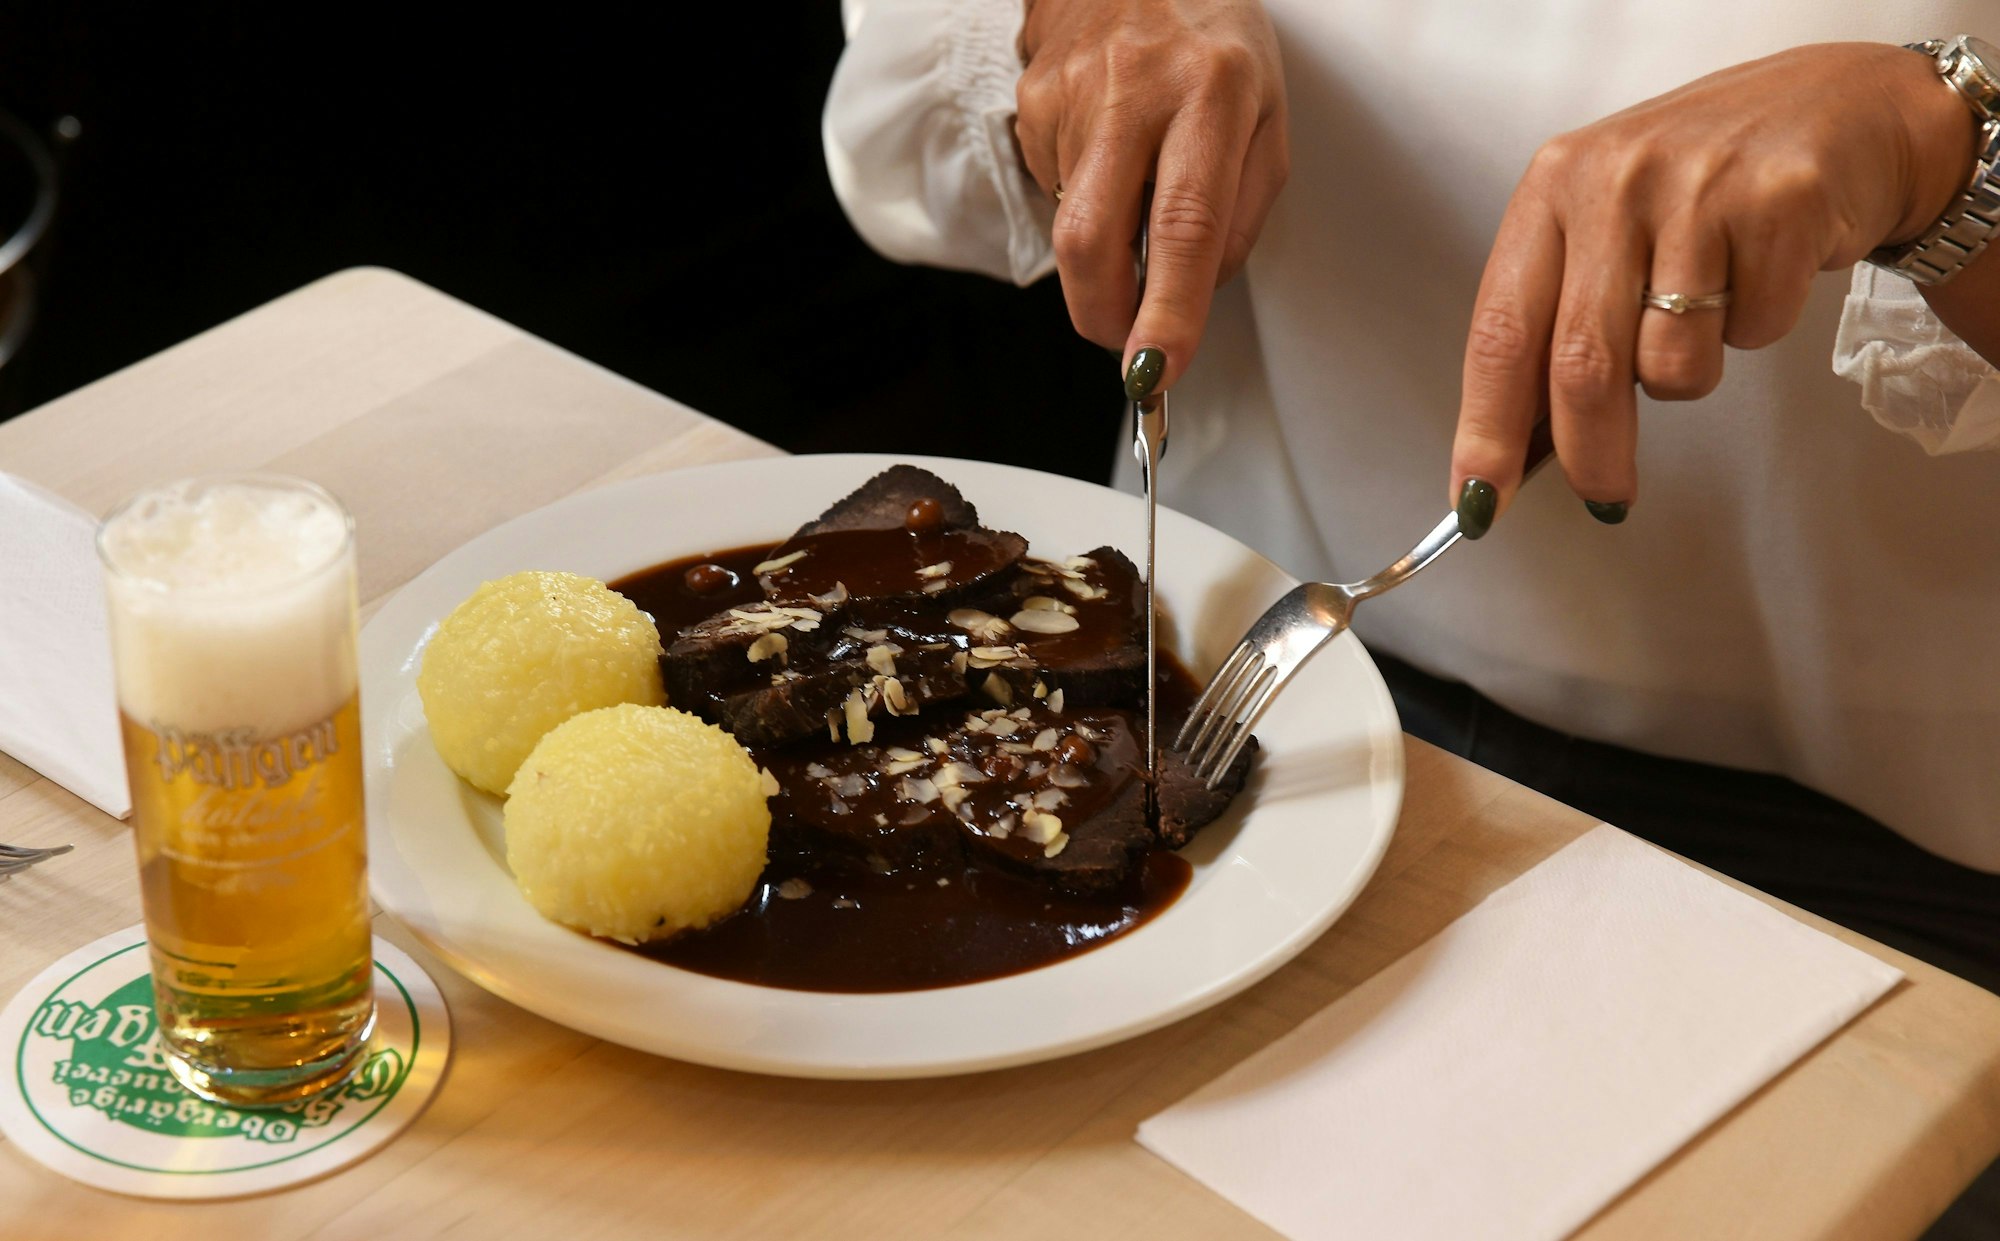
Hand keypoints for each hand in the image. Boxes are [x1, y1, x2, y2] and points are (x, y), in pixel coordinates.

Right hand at [1016, 0, 1288, 397]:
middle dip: (1104, 314)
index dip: (1166, 310)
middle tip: (1130, 339)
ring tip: (1139, 181)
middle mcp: (1135, 91)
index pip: (1184, 225)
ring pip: (1073, 223)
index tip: (1156, 368)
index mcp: (1211, 93)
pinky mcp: (1032, 104)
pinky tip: (1111, 150)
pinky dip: (1087, 196)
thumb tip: (1190, 296)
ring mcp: (1071, 95)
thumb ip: (1241, 216)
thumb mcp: (1266, 120)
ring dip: (1108, 239)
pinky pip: (1056, 188)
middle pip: (1091, 239)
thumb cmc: (1215, 46)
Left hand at [1447, 42, 1981, 535]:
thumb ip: (1557, 321)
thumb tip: (1517, 451)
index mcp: (1550, 189)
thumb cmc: (1700, 186)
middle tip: (1604, 494)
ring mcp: (1698, 188)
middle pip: (1581, 365)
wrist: (1833, 111)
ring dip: (1687, 375)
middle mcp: (1613, 181)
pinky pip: (1751, 334)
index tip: (1482, 498)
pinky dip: (1756, 329)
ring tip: (1705, 310)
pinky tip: (1761, 272)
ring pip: (1671, 365)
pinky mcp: (1780, 204)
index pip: (1500, 332)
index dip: (1487, 428)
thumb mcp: (1605, 227)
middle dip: (1590, 452)